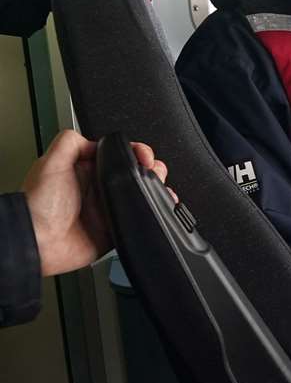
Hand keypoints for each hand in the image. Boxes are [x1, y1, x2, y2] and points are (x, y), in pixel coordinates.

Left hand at [23, 130, 167, 276]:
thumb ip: (70, 143)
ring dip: (155, 190)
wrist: (39, 242)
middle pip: (134, 173)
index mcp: (85, 170)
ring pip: (140, 194)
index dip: (135, 152)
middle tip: (154, 172)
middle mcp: (97, 188)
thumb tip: (98, 139)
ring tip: (160, 189)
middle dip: (151, 170)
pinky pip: (138, 218)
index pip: (118, 154)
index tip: (144, 156)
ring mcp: (107, 209)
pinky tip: (156, 208)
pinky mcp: (114, 229)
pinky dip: (150, 213)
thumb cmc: (38, 205)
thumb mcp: (50, 163)